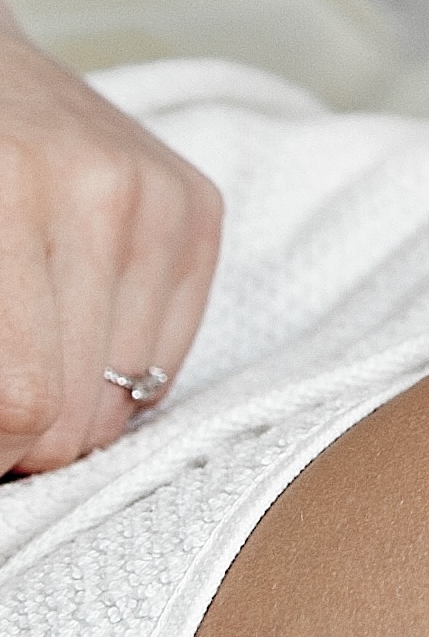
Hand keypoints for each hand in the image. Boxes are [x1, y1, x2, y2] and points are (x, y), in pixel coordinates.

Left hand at [0, 26, 219, 475]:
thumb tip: (8, 435)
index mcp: (10, 199)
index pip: (23, 400)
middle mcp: (104, 197)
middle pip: (79, 411)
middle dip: (26, 439)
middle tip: (1, 411)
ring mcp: (164, 200)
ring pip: (128, 394)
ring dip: (71, 408)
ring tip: (29, 372)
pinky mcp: (200, 207)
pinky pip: (170, 354)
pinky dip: (116, 374)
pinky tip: (73, 339)